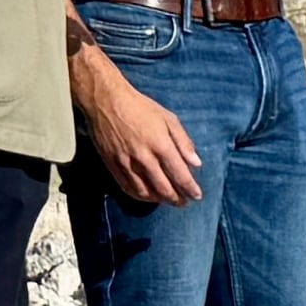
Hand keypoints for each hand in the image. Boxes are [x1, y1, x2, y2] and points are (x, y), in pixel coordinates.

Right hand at [73, 46, 201, 204]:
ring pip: (144, 192)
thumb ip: (184, 142)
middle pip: (163, 187)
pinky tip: (148, 196)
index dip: (190, 188)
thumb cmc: (142, 108)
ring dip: (159, 200)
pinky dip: (139, 196)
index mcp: (161, 144)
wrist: (107, 103)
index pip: (179, 174)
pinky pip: (127, 187)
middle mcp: (144, 157)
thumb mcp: (169, 118)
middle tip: (184, 203)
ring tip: (168, 201)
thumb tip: (196, 163)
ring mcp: (126, 163)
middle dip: (176, 198)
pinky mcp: (112, 166)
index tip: (197, 196)